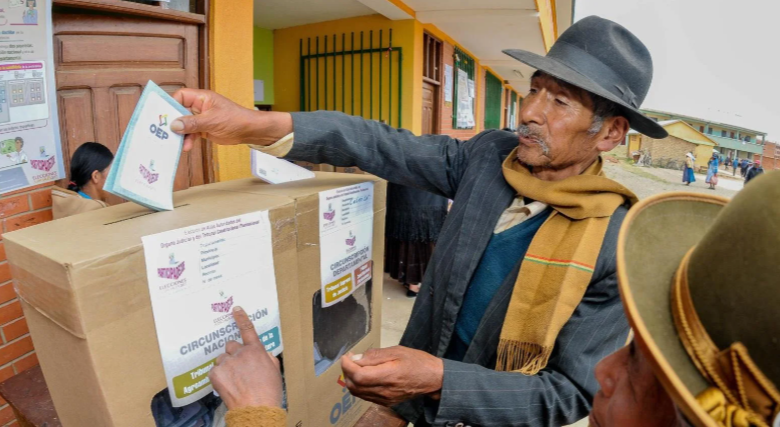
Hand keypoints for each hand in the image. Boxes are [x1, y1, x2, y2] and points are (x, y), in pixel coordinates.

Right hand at [170, 89, 292, 151]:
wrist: (249, 131)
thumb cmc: (235, 119)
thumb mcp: (212, 121)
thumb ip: (192, 123)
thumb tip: (174, 125)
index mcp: (202, 98)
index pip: (180, 96)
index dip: (171, 103)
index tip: (163, 114)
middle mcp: (199, 106)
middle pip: (179, 111)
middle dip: (173, 121)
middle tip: (163, 131)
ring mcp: (201, 118)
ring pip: (184, 124)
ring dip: (180, 134)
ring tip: (176, 142)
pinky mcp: (204, 129)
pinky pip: (191, 133)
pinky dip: (188, 139)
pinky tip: (186, 146)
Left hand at [209, 306, 282, 409]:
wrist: (256, 409)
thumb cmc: (269, 391)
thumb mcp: (274, 370)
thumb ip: (266, 357)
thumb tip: (261, 354)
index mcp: (256, 350)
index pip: (247, 329)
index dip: (241, 318)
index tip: (235, 309)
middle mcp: (240, 353)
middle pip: (231, 345)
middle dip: (233, 353)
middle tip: (238, 367)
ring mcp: (227, 363)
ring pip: (222, 359)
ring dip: (226, 365)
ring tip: (234, 380)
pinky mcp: (216, 374)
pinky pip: (215, 371)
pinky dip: (219, 377)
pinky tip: (227, 385)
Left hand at [340, 346, 443, 406]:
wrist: (433, 379)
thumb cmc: (416, 361)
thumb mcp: (397, 351)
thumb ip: (375, 356)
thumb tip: (356, 358)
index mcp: (388, 376)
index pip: (358, 376)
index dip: (347, 366)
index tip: (346, 356)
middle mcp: (384, 391)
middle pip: (354, 386)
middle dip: (347, 372)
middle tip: (350, 359)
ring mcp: (385, 399)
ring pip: (358, 393)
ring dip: (352, 380)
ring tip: (356, 367)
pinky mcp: (386, 403)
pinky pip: (366, 396)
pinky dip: (360, 387)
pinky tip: (365, 376)